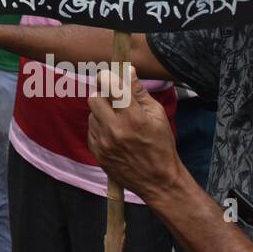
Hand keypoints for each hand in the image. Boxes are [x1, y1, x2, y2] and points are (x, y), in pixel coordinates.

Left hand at [86, 66, 184, 202]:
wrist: (158, 181)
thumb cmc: (161, 146)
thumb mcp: (158, 116)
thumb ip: (139, 92)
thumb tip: (127, 70)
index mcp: (133, 118)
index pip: (110, 85)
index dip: (108, 76)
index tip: (110, 76)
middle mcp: (114, 129)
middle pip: (94, 97)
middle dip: (104, 95)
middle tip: (115, 100)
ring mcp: (103, 142)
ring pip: (92, 113)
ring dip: (102, 112)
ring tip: (119, 122)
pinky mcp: (96, 152)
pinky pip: (91, 129)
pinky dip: (100, 127)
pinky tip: (115, 135)